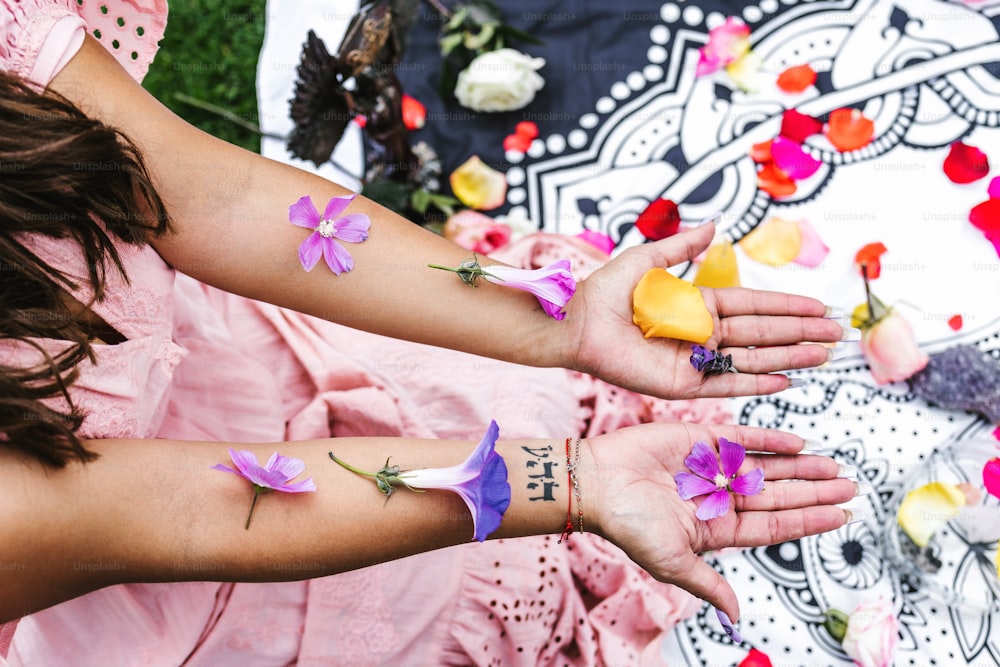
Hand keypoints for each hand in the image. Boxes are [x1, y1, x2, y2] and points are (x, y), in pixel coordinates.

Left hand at [565, 222, 846, 397]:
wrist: (578, 322)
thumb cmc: (606, 291)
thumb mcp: (648, 259)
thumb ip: (682, 246)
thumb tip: (714, 224)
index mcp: (698, 306)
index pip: (753, 305)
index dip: (786, 306)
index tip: (818, 306)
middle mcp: (702, 335)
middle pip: (763, 333)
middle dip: (800, 333)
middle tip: (836, 334)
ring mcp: (695, 362)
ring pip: (752, 360)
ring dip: (788, 358)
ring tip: (823, 355)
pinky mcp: (682, 385)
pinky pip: (725, 386)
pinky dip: (754, 384)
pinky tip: (785, 381)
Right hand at [581, 422, 855, 626]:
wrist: (595, 481)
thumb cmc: (627, 523)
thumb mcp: (670, 561)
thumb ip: (707, 583)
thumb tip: (737, 617)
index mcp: (716, 528)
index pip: (775, 526)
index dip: (808, 520)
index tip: (841, 516)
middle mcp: (719, 497)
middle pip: (778, 494)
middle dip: (815, 491)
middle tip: (850, 486)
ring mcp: (712, 468)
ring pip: (767, 466)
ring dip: (800, 466)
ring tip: (834, 465)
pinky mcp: (700, 439)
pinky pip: (742, 439)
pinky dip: (769, 439)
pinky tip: (798, 443)